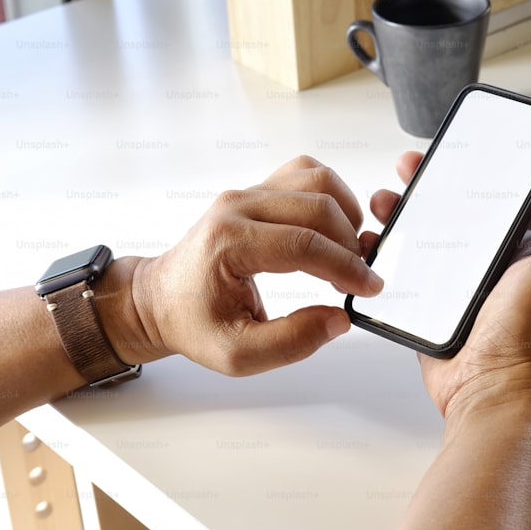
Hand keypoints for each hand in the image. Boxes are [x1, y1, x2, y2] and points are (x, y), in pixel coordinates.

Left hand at [119, 156, 382, 375]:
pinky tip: (334, 228)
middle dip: (351, 245)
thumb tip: (339, 318)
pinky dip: (331, 196)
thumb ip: (291, 342)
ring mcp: (248, 193)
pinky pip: (305, 174)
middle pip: (317, 208)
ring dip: (345, 214)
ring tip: (350, 251)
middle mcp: (238, 207)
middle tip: (362, 278)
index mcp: (229, 242)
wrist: (161, 299)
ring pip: (316, 181)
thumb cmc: (192, 322)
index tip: (369, 287)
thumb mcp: (237, 354)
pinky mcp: (258, 191)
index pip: (304, 244)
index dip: (346, 267)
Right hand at [370, 152, 530, 420]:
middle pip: (459, 208)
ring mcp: (462, 283)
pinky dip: (388, 254)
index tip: (460, 147)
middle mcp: (495, 262)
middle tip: (410, 165)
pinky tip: (374, 242)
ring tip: (384, 199)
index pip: (506, 195)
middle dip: (433, 183)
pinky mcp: (433, 303)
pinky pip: (408, 270)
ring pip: (428, 234)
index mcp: (529, 249)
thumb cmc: (530, 339)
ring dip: (404, 212)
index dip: (483, 168)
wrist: (489, 394)